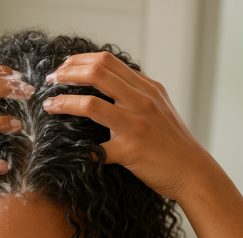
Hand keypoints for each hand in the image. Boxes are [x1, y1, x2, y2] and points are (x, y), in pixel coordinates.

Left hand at [42, 51, 217, 200]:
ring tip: (49, 105)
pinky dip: (78, 149)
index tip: (62, 68)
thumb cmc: (173, 143)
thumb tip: (105, 85)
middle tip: (50, 81)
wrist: (193, 173)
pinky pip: (95, 148)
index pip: (107, 61)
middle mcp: (142, 101)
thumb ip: (136, 94)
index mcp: (147, 88)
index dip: (78, 61)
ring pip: (91, 104)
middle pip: (97, 72)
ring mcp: (136, 125)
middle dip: (66, 73)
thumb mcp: (160, 108)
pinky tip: (66, 149)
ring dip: (63, 102)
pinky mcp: (131, 151)